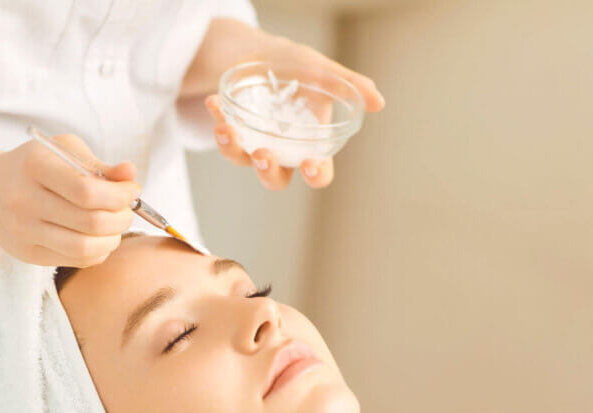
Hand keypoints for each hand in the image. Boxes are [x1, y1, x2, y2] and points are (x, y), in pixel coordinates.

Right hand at [0, 134, 139, 266]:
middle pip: (90, 222)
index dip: (120, 195)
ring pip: (85, 248)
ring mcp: (24, 232)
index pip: (87, 191)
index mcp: (35, 168)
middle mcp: (25, 202)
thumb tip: (131, 175)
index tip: (132, 190)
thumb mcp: (63, 151)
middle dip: (122, 218)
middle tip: (127, 210)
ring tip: (115, 226)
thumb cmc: (34, 166)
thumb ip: (99, 165)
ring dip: (113, 239)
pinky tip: (99, 237)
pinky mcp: (28, 254)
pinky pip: (76, 260)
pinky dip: (98, 251)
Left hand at [205, 40, 384, 190]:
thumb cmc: (297, 66)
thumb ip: (348, 86)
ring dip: (233, 148)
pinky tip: (214, 102)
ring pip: (243, 161)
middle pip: (276, 180)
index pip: (318, 171)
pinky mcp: (231, 132)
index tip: (309, 165)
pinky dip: (218, 119)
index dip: (316, 174)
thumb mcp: (322, 71)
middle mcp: (282, 150)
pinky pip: (223, 134)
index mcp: (309, 143)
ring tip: (226, 128)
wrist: (261, 52)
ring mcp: (254, 143)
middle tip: (263, 154)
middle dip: (268, 172)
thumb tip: (379, 102)